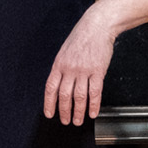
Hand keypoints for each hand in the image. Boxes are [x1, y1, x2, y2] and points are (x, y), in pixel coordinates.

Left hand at [44, 8, 116, 124]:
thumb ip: (62, 68)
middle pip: (64, 95)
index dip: (49, 103)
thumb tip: (59, 85)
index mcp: (59, 64)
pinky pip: (95, 92)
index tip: (49, 114)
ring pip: (79, 97)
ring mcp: (84, 70)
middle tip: (65, 121)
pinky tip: (93, 113)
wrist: (97, 26)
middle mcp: (70, 69)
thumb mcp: (65, 51)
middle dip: (64, 111)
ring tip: (78, 121)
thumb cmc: (81, 37)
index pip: (50, 88)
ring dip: (78, 112)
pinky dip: (94, 105)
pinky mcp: (98, 71)